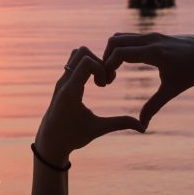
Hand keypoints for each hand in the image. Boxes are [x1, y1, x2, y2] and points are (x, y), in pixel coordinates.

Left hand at [35, 46, 143, 164]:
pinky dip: (86, 66)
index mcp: (71, 92)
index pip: (86, 62)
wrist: (49, 143)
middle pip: (81, 51)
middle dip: (98, 61)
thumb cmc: (72, 137)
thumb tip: (143, 127)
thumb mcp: (97, 129)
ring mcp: (61, 81)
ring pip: (76, 54)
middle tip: (104, 82)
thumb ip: (120, 124)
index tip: (105, 85)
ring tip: (100, 81)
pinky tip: (93, 83)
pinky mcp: (61, 82)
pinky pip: (73, 62)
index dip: (102, 68)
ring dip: (91, 62)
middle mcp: (63, 82)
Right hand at [103, 33, 193, 128]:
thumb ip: (154, 106)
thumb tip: (142, 126)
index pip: (120, 53)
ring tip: (114, 72)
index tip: (108, 82)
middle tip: (108, 77)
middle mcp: (150, 39)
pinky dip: (120, 48)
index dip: (108, 66)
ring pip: (120, 36)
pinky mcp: (152, 34)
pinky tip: (124, 65)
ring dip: (112, 52)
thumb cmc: (192, 72)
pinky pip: (128, 37)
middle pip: (115, 41)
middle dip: (105, 58)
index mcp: (154, 53)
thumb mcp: (172, 90)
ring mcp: (151, 34)